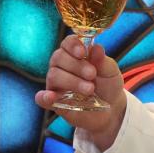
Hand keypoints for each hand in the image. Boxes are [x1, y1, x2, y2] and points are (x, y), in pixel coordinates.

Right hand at [35, 34, 126, 150]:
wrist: (111, 109)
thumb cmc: (108, 85)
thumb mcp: (110, 71)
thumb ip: (102, 60)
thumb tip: (96, 48)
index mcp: (75, 54)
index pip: (67, 43)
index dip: (73, 45)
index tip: (83, 52)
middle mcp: (62, 66)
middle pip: (58, 57)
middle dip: (76, 65)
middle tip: (92, 74)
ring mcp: (57, 84)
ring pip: (54, 75)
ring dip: (72, 81)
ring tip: (90, 89)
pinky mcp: (55, 102)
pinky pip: (42, 98)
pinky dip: (44, 97)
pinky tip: (51, 97)